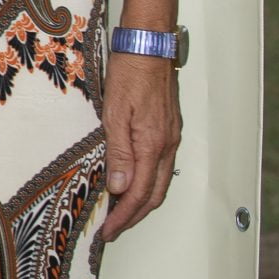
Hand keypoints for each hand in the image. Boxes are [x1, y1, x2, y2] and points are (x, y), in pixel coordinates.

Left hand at [99, 52, 182, 238]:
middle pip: (154, 195)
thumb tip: (119, 188)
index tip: (108, 232)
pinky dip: (149, 184)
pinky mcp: (168, 130)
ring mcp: (170, 139)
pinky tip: (134, 184)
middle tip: (113, 231)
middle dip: (134, 217)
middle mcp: (166, 146)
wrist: (149, 47)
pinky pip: (161, 167)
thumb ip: (118, 153)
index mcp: (151, 145)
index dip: (124, 217)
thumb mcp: (114, 113)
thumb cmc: (129, 74)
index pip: (139, 194)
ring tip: (121, 214)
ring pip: (160, 183)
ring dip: (142, 203)